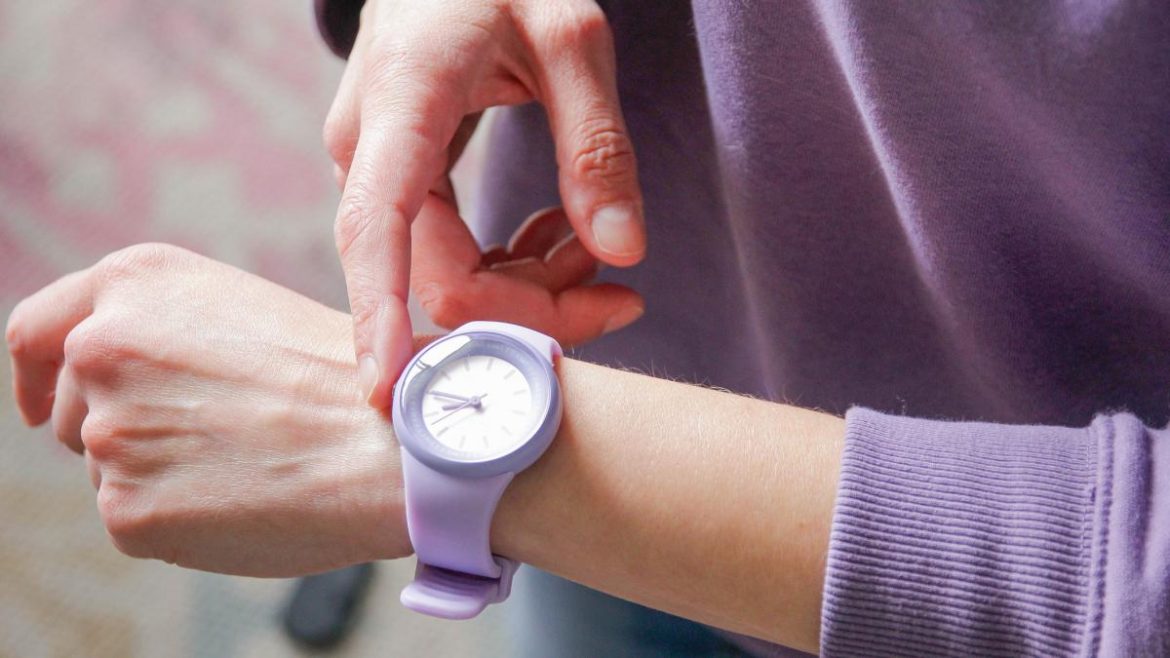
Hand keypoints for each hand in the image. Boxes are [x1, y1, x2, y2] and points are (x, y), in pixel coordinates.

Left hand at [5, 244, 407, 576]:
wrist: (394, 445)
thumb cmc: (345, 377)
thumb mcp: (245, 310)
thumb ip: (164, 331)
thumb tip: (118, 387)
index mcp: (135, 281)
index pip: (34, 332)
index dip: (34, 376)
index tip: (39, 404)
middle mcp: (102, 346)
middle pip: (72, 410)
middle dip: (124, 428)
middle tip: (210, 440)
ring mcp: (107, 429)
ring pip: (108, 468)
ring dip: (158, 472)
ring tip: (244, 463)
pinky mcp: (125, 507)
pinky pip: (137, 520)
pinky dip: (182, 520)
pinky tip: (244, 498)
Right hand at [324, 0, 646, 406]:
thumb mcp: (572, 35)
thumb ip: (597, 144)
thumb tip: (622, 251)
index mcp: (402, 104)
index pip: (377, 228)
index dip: (380, 315)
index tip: (389, 389)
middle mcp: (368, 151)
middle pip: (437, 279)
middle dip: (533, 307)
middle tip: (621, 293)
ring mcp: (377, 172)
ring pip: (447, 278)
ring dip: (530, 287)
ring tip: (594, 241)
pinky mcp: (400, 185)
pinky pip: (449, 256)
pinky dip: (511, 264)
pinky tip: (558, 230)